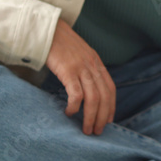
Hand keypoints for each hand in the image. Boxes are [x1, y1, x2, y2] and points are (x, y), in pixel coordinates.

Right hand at [45, 18, 115, 134]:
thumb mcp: (80, 55)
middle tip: (97, 132)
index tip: (108, 121)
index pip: (110, 88)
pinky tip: (70, 113)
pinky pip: (76, 93)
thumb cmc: (61, 44)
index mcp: (97, 63)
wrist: (48, 28)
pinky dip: (76, 106)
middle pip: (104, 96)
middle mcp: (92, 66)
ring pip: (93, 98)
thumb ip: (86, 69)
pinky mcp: (68, 70)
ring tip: (86, 129)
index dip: (111, 106)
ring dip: (91, 116)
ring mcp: (81, 68)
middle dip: (102, 116)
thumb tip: (87, 89)